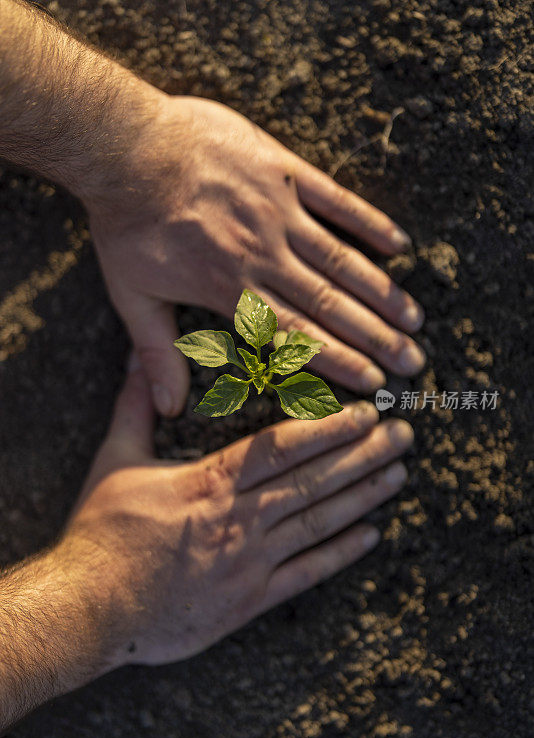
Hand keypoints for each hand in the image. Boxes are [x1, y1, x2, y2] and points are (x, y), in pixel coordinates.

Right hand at [61, 359, 413, 668]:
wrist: (89, 609)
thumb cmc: (101, 534)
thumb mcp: (113, 460)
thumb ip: (135, 406)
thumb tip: (136, 359)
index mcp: (209, 482)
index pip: (281, 447)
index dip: (328, 428)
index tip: (363, 413)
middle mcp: (238, 519)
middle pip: (312, 481)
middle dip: (362, 455)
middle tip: (401, 435)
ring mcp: (248, 562)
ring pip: (318, 522)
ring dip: (362, 496)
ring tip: (398, 474)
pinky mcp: (248, 601)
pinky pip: (305, 574)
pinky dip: (341, 553)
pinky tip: (371, 535)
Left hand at [88, 96, 424, 416]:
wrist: (124, 146)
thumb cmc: (125, 224)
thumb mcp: (132, 297)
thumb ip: (157, 354)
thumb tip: (169, 410)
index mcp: (230, 289)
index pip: (296, 335)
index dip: (338, 361)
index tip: (372, 383)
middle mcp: (263, 255)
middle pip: (330, 304)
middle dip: (375, 337)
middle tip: (412, 361)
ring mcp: (278, 211)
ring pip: (341, 259)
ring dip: (381, 291)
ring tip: (414, 319)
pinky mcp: (282, 171)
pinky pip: (335, 199)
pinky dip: (368, 223)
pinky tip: (400, 245)